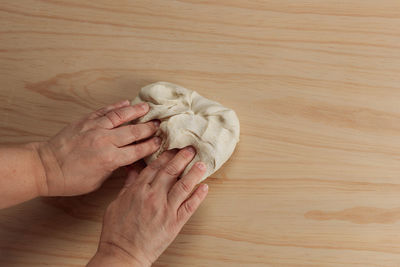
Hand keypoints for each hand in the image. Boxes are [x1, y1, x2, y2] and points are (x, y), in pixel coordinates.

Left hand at [37, 100, 160, 195]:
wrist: (46, 168)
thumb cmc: (71, 179)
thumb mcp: (98, 181)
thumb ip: (115, 168)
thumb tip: (127, 159)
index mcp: (110, 159)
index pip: (137, 150)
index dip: (151, 145)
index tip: (160, 141)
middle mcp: (105, 141)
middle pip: (133, 132)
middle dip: (148, 128)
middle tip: (159, 124)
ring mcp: (95, 129)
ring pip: (120, 116)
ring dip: (136, 111)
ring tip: (147, 107)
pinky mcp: (85, 121)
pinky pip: (104, 111)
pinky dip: (116, 106)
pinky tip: (125, 102)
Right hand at [88, 148, 208, 266]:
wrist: (122, 254)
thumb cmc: (116, 231)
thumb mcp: (116, 203)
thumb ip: (128, 185)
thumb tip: (134, 170)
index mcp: (138, 190)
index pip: (155, 166)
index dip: (166, 155)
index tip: (174, 147)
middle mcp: (153, 196)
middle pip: (171, 171)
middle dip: (182, 157)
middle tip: (191, 149)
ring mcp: (165, 209)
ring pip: (184, 185)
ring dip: (194, 172)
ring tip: (202, 163)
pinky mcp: (174, 222)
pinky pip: (190, 206)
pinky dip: (199, 195)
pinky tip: (205, 187)